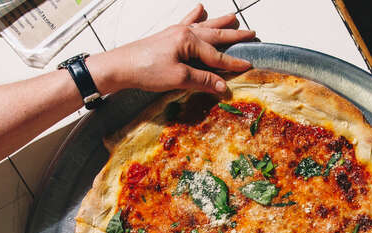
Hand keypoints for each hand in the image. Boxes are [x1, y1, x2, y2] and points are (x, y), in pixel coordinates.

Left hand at [88, 4, 254, 94]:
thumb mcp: (178, 78)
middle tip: (251, 33)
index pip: (216, 55)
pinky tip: (199, 8)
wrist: (120, 66)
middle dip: (233, 35)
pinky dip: (194, 16)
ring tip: (233, 18)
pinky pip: (186, 22)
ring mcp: (175, 32)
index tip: (248, 66)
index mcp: (189, 41)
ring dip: (219, 22)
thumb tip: (222, 86)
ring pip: (203, 26)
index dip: (233, 63)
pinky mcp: (167, 36)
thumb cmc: (146, 71)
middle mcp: (184, 32)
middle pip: (214, 34)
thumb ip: (202, 81)